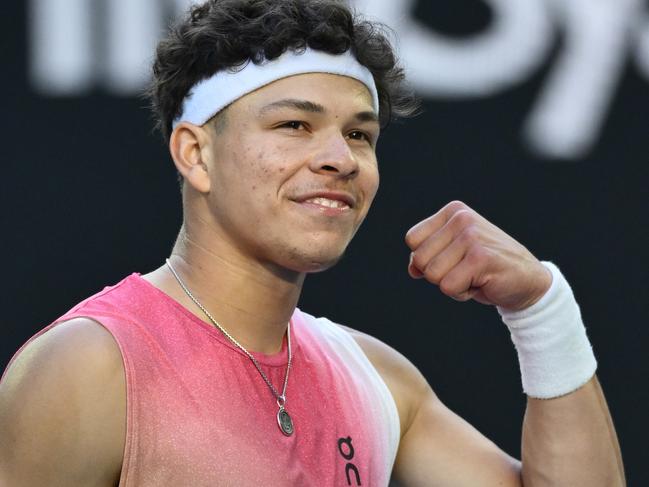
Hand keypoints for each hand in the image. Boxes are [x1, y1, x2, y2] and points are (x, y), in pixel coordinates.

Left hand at [405, 201, 551, 310]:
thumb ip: (427, 257)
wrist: (528, 280)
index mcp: (453, 212)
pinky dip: (461, 293)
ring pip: (432, 275)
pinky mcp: (480, 258)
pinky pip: (448, 287)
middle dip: (438, 274)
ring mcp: (472, 237)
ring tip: (473, 276)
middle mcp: (462, 219)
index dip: (426, 258)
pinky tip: (481, 283)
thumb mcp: (451, 256)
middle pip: (420, 258)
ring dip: (451, 284)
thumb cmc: (484, 269)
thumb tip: (413, 269)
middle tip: (465, 270)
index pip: (412, 239)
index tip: (452, 259)